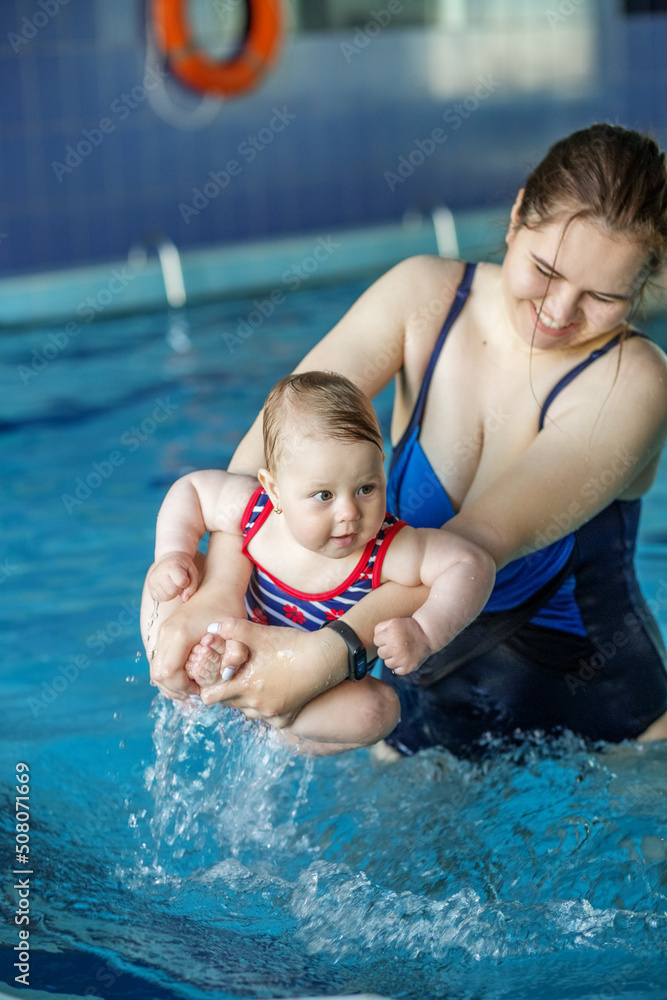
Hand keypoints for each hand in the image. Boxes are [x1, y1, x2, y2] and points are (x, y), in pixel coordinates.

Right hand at [147, 552, 198, 602]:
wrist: (169, 559)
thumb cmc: (183, 567)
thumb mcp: (192, 571)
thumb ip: (192, 586)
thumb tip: (184, 599)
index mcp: (171, 566)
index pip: (181, 582)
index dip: (186, 583)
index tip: (185, 577)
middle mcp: (159, 573)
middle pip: (173, 591)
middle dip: (179, 589)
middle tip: (178, 582)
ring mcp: (152, 580)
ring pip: (166, 597)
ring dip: (172, 594)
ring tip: (173, 585)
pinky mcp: (150, 587)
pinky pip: (159, 599)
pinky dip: (165, 596)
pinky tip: (167, 588)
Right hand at [150, 600, 246, 700]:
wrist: (217, 584)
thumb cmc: (229, 606)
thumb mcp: (236, 630)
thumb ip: (236, 653)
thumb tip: (226, 676)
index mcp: (180, 633)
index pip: (168, 673)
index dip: (183, 688)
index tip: (201, 691)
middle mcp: (166, 632)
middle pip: (158, 674)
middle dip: (175, 689)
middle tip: (196, 694)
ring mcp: (163, 631)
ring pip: (156, 668)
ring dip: (171, 683)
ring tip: (192, 688)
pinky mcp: (164, 632)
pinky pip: (159, 660)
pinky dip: (170, 673)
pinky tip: (188, 677)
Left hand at [197, 618, 348, 727]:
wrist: (325, 657)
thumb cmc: (291, 644)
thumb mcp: (260, 633)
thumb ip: (233, 628)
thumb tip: (212, 625)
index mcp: (245, 686)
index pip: (211, 697)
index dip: (209, 686)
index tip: (215, 676)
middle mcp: (257, 705)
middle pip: (229, 703)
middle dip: (229, 690)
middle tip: (237, 673)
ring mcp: (273, 714)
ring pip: (248, 711)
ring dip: (247, 699)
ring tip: (255, 680)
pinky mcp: (288, 718)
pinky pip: (268, 719)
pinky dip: (266, 708)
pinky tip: (272, 692)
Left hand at [374, 617, 432, 673]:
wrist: (427, 634)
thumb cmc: (408, 628)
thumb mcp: (393, 622)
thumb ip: (380, 628)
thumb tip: (374, 639)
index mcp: (391, 634)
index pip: (376, 641)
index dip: (383, 638)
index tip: (391, 636)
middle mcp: (395, 647)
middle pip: (380, 653)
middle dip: (386, 649)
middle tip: (396, 644)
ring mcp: (402, 659)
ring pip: (387, 663)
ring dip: (392, 658)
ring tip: (401, 651)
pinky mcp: (408, 667)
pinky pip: (396, 671)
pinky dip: (399, 666)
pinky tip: (404, 658)